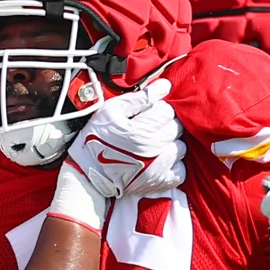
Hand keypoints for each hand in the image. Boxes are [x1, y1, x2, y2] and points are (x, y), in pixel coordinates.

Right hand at [64, 79, 185, 199]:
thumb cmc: (96, 139)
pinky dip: (174, 164)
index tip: (146, 114)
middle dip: (165, 124)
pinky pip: (181, 170)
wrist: (88, 174)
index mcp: (142, 130)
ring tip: (154, 144)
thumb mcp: (111, 111)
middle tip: (149, 128)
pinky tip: (161, 160)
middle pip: (176, 127)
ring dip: (171, 143)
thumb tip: (165, 86)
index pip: (167, 110)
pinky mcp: (160, 183)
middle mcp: (154, 150)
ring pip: (182, 147)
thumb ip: (140, 97)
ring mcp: (158, 168)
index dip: (157, 109)